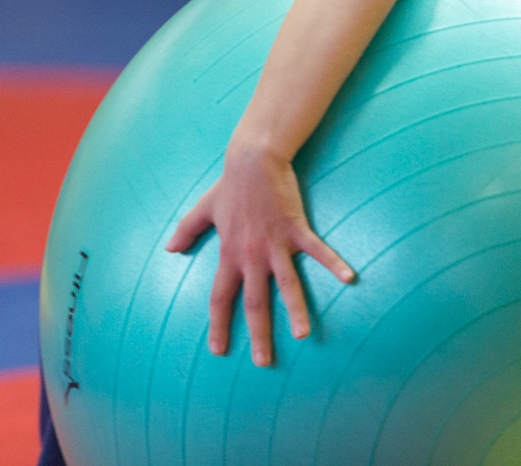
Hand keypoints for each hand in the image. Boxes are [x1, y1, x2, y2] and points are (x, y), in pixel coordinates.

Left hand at [165, 144, 353, 365]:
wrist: (253, 159)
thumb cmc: (229, 184)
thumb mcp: (203, 209)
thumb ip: (186, 230)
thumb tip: (170, 250)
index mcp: (229, 254)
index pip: (220, 297)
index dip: (218, 325)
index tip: (218, 349)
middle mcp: (251, 255)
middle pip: (254, 302)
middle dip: (258, 334)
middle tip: (263, 362)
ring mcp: (275, 244)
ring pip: (286, 284)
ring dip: (295, 311)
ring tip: (302, 335)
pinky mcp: (296, 229)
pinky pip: (317, 251)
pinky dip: (334, 264)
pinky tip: (350, 278)